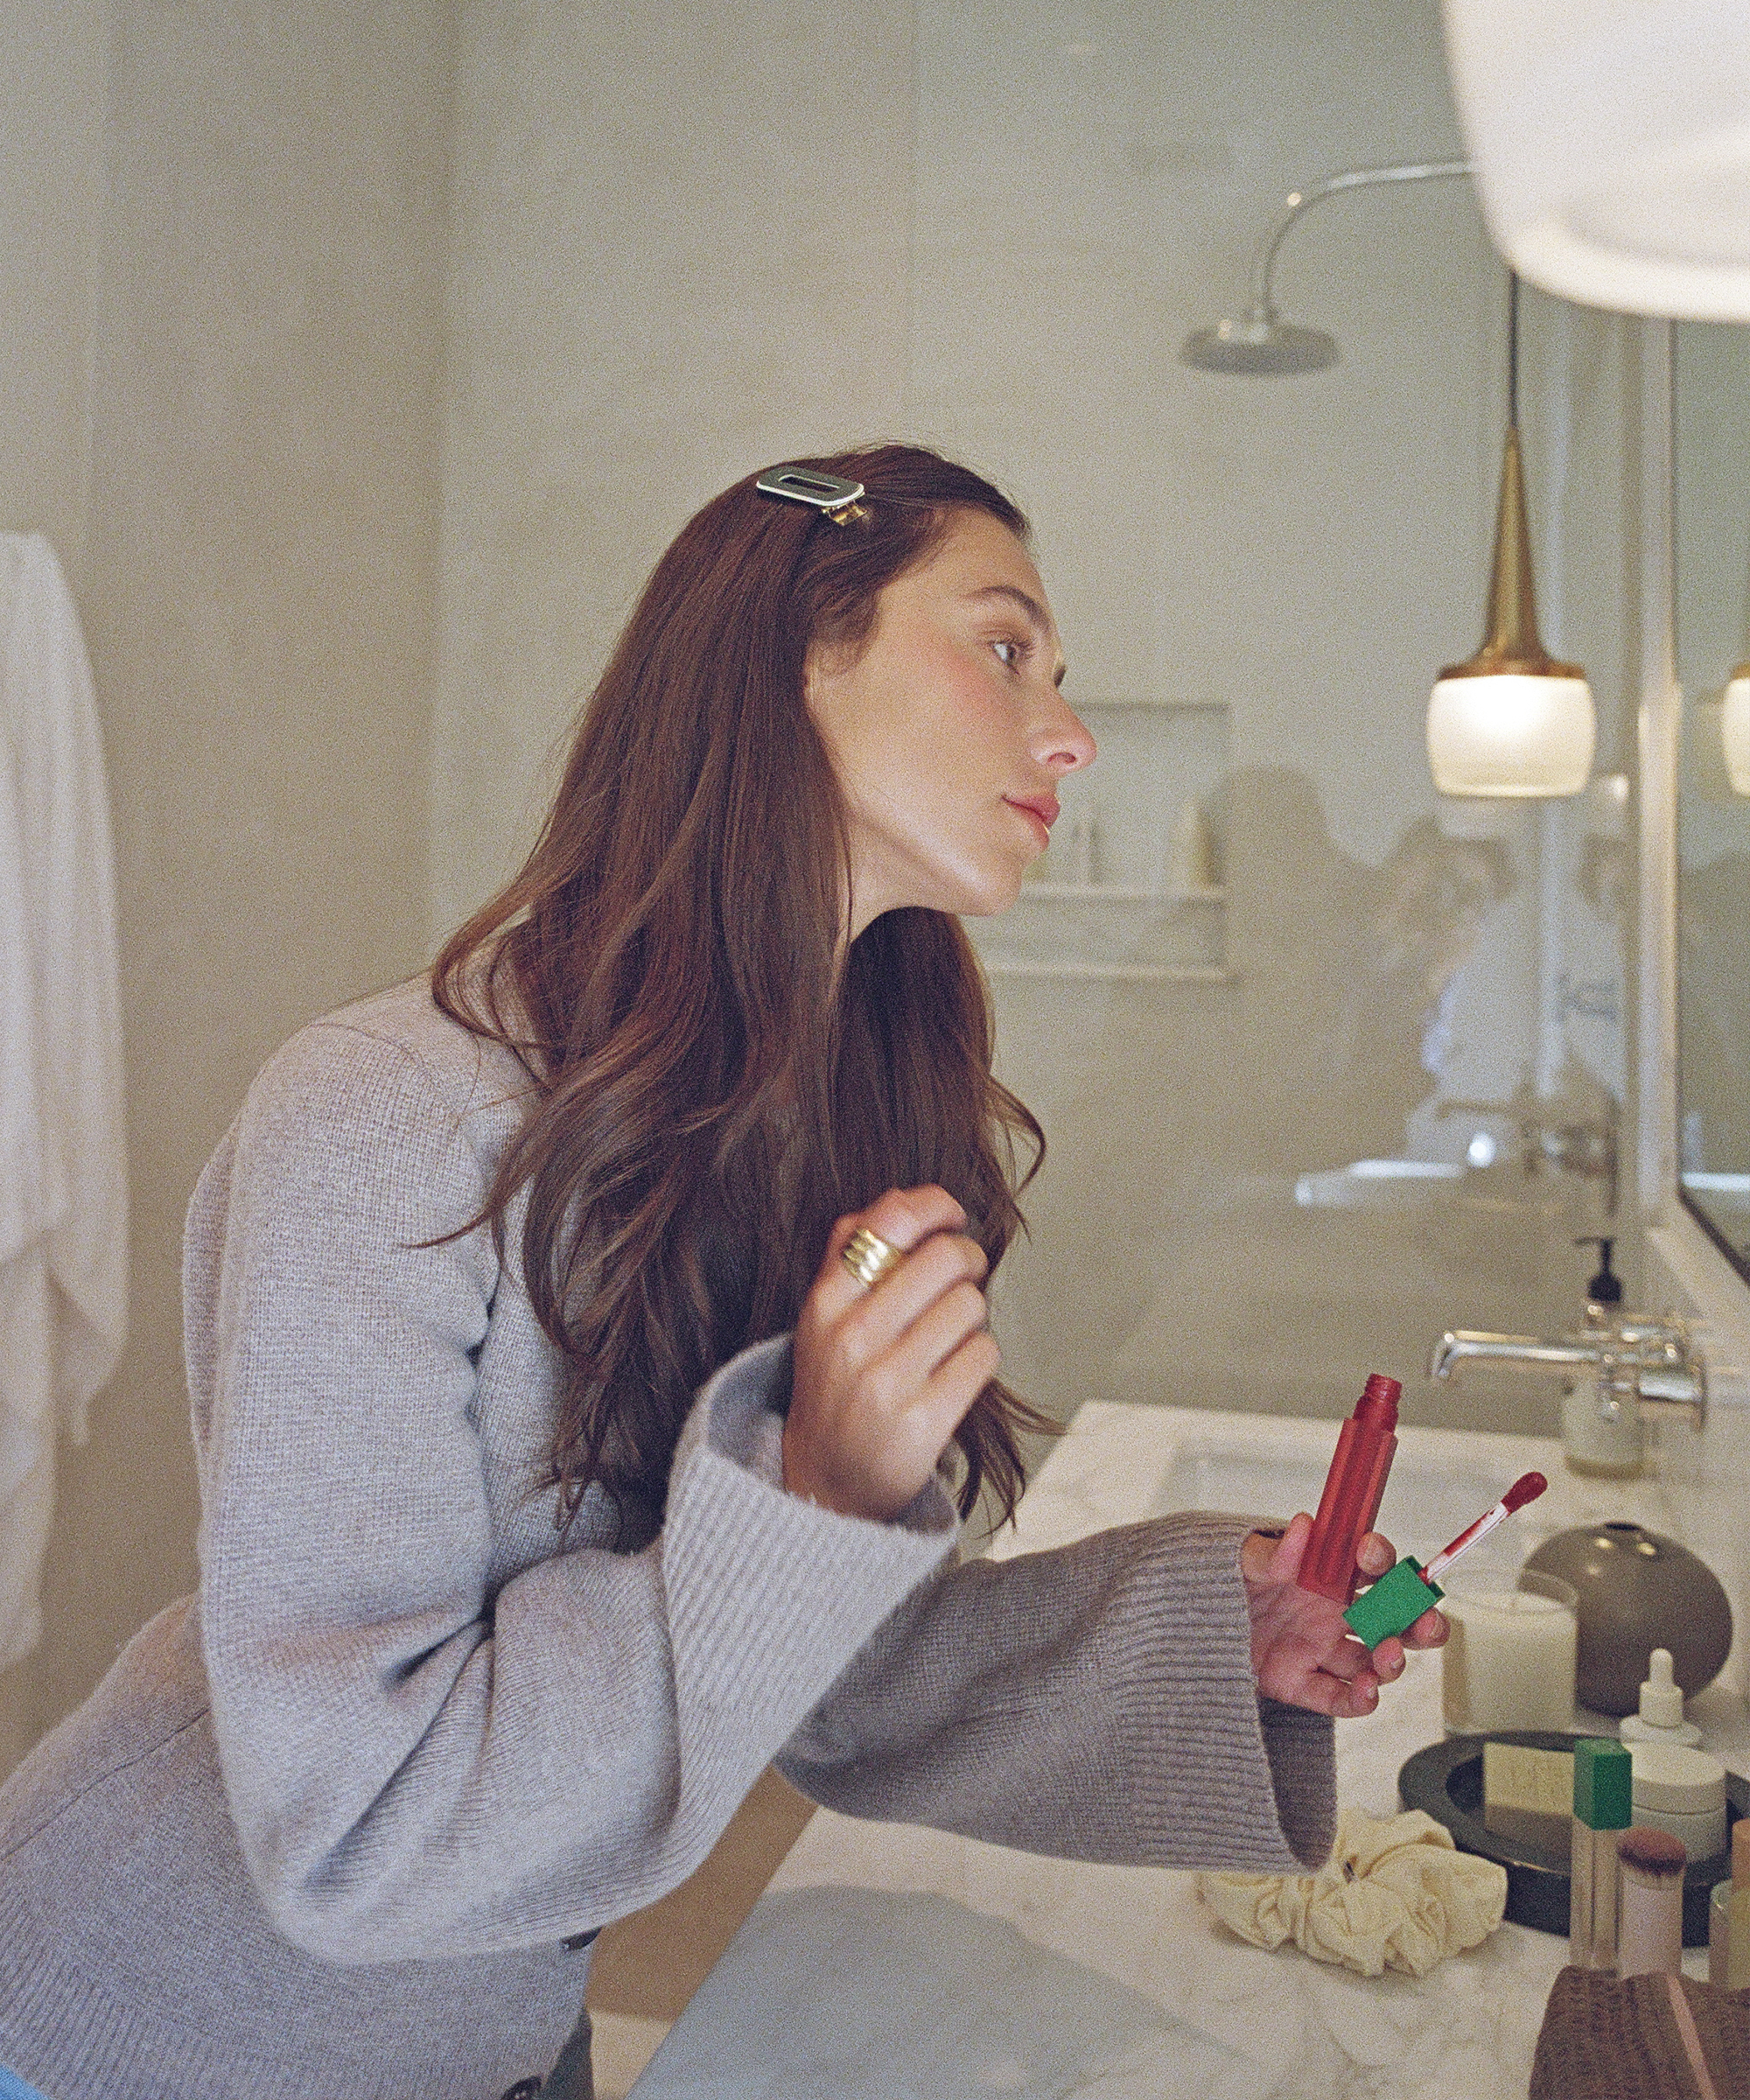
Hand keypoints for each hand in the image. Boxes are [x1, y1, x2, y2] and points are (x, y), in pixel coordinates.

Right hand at [785, 1186, 998, 1521]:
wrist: (823, 1483)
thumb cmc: (834, 1387)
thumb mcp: (822, 1317)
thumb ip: (850, 1254)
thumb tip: (904, 1199)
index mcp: (826, 1302)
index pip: (889, 1221)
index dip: (934, 1206)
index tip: (950, 1216)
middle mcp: (852, 1338)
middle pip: (945, 1258)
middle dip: (966, 1261)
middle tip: (962, 1277)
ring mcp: (888, 1382)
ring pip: (971, 1305)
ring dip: (971, 1316)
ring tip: (948, 1336)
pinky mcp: (924, 1423)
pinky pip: (983, 1355)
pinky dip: (979, 1358)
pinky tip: (954, 1371)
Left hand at [1239, 1515, 1447, 1717]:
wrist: (1186, 1619)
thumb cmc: (1220, 1579)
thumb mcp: (1240, 1558)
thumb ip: (1273, 1551)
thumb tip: (1304, 1527)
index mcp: (1326, 1574)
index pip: (1369, 1564)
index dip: (1379, 1557)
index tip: (1370, 1552)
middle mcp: (1333, 1612)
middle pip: (1394, 1618)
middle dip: (1418, 1618)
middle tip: (1425, 1619)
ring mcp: (1320, 1649)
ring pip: (1376, 1661)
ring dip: (1392, 1660)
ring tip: (1387, 1656)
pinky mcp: (1300, 1683)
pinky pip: (1340, 1698)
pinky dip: (1360, 1700)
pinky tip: (1367, 1692)